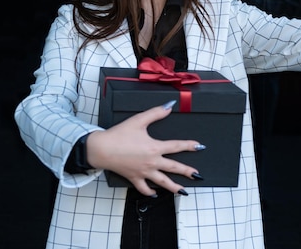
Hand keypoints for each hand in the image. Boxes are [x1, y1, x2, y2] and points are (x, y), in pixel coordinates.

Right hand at [86, 102, 204, 195]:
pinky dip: (150, 192)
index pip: (176, 146)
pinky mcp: (134, 178)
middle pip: (173, 167)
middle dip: (187, 171)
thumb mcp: (138, 120)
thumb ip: (156, 113)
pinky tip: (156, 194)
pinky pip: (144, 188)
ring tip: (184, 191)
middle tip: (198, 176)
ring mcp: (143, 172)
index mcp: (154, 148)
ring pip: (162, 182)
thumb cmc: (118, 135)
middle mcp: (151, 162)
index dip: (189, 146)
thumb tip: (169, 106)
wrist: (101, 149)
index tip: (199, 147)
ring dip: (174, 187)